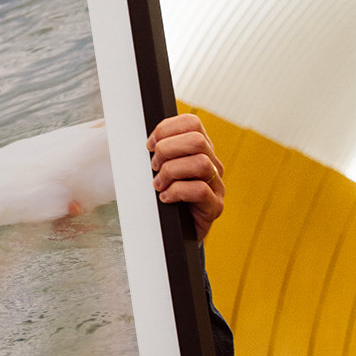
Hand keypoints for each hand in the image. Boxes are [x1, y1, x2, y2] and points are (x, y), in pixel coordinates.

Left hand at [147, 113, 224, 240]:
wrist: (175, 232)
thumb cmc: (164, 197)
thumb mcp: (158, 169)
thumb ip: (156, 152)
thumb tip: (139, 139)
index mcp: (199, 150)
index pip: (191, 123)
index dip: (166, 129)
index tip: (149, 145)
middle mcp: (212, 164)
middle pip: (197, 140)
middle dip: (167, 150)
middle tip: (154, 167)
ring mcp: (216, 185)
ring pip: (200, 163)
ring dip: (171, 172)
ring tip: (158, 185)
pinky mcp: (215, 206)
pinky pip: (200, 190)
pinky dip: (177, 192)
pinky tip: (166, 198)